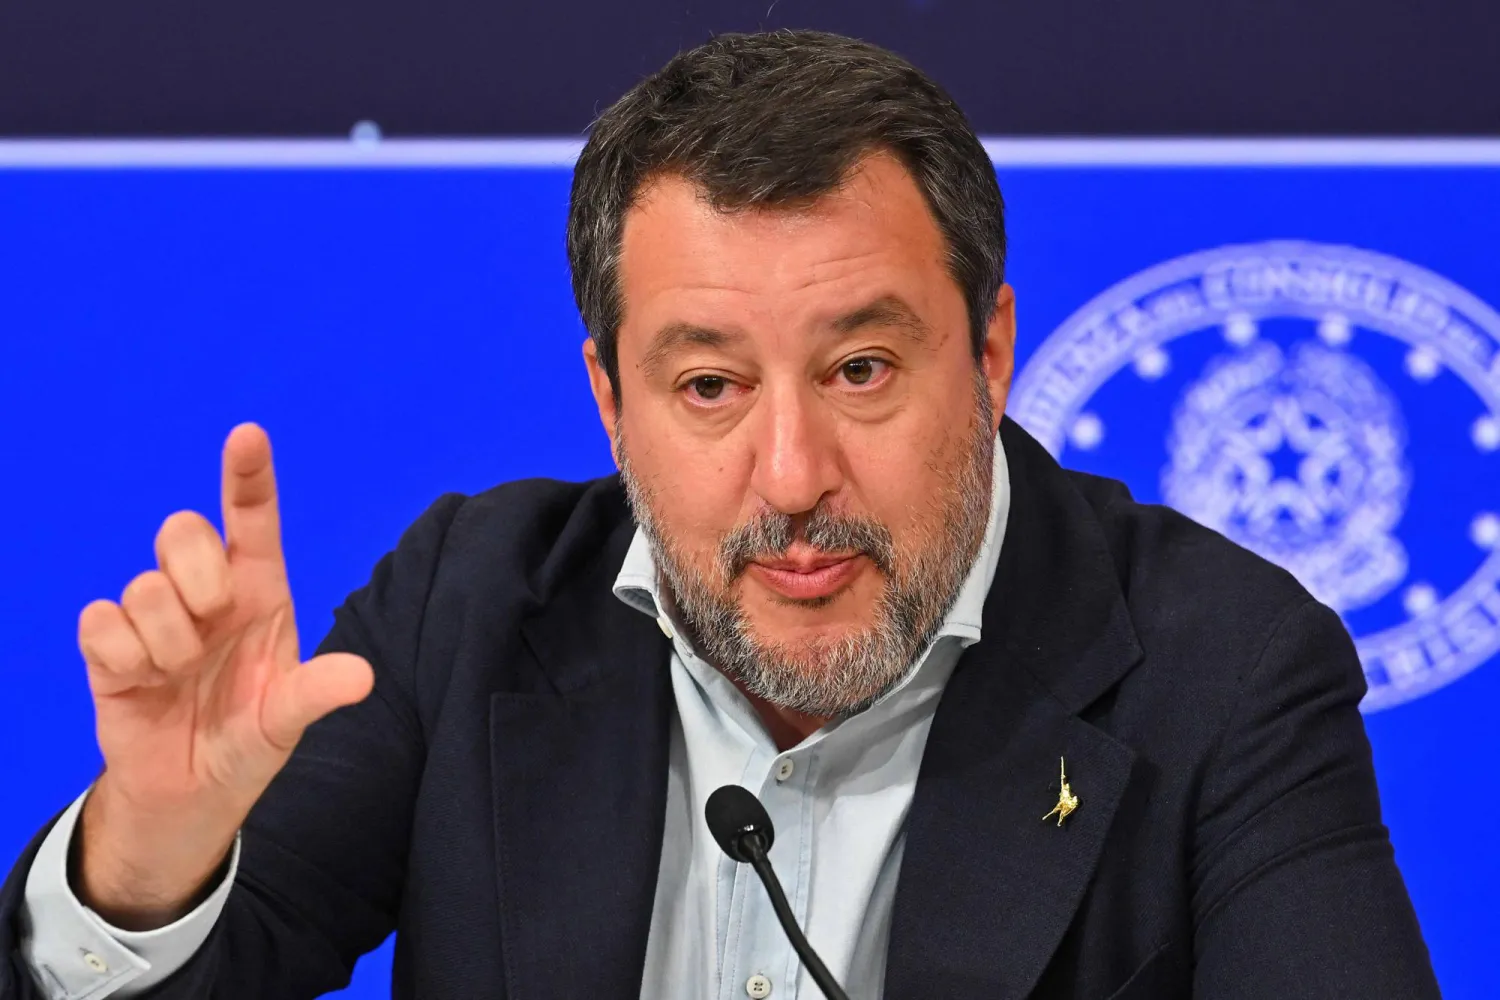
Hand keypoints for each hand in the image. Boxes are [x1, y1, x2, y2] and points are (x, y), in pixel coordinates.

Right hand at [73, 424, 373, 929]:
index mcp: (258, 592)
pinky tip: (145, 684)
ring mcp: (155, 616)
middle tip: (212, 623)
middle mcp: (205, 592)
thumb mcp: (287, 720)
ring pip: (143, 586)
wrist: (191, 792)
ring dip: (167, 641)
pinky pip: (101, 623)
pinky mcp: (108, 646)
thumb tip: (360, 678)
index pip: (252, 520)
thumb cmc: (248, 738)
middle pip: (181, 530)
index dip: (247, 476)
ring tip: (181, 676)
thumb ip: (315, 694)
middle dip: (196, 573)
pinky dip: (127, 660)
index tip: (247, 435)